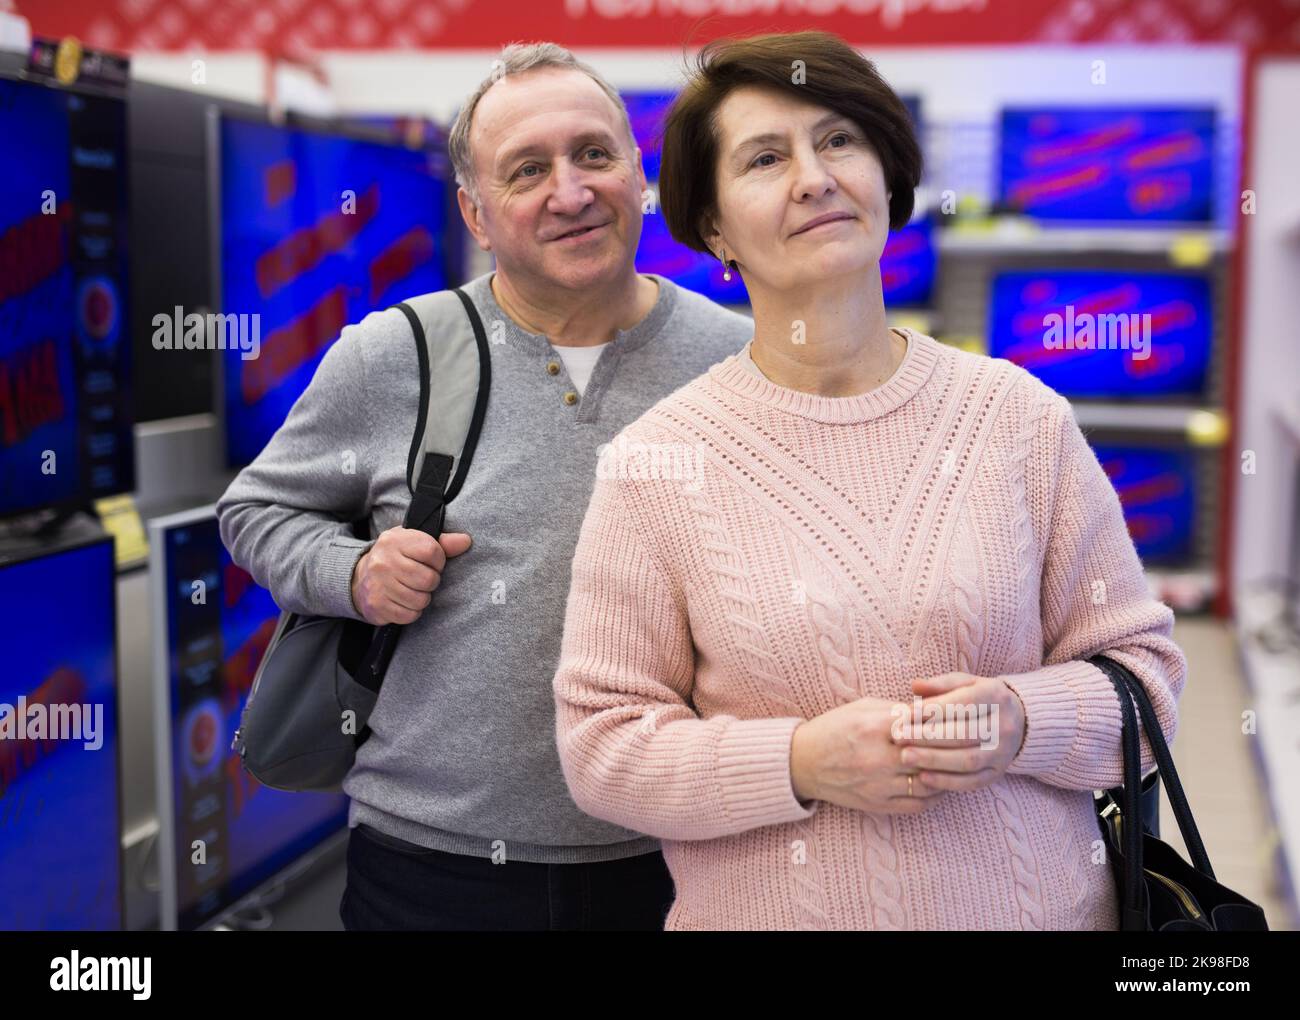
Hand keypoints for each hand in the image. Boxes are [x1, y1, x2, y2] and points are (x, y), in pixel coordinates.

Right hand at [349, 528, 471, 625]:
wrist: (359, 577)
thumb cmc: (395, 557)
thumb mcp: (414, 542)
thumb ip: (442, 542)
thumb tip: (465, 541)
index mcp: (395, 540)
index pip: (433, 551)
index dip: (439, 561)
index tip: (432, 563)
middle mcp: (384, 561)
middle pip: (428, 579)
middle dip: (431, 581)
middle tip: (422, 578)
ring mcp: (378, 584)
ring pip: (421, 599)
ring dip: (422, 597)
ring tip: (412, 589)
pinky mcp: (377, 605)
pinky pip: (409, 615)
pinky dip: (412, 611)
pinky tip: (404, 601)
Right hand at [790, 696, 945, 814]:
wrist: (802, 763)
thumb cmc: (834, 729)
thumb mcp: (861, 708)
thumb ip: (896, 710)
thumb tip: (932, 710)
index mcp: (873, 727)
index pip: (922, 723)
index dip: (944, 720)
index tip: (959, 717)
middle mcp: (877, 757)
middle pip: (931, 754)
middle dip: (952, 747)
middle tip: (970, 742)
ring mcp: (878, 785)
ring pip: (930, 782)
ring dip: (947, 773)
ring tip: (957, 764)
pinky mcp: (878, 805)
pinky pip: (918, 804)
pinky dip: (935, 795)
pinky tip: (939, 784)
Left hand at [890, 672, 1027, 792]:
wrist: (1018, 721)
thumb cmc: (979, 698)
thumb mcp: (964, 683)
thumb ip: (940, 684)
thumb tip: (914, 686)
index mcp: (995, 696)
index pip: (963, 704)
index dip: (933, 710)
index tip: (905, 714)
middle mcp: (1004, 725)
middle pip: (964, 734)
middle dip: (928, 737)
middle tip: (899, 738)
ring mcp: (1002, 753)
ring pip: (968, 760)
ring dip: (934, 760)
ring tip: (906, 756)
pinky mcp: (997, 774)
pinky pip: (972, 782)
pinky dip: (947, 781)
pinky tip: (923, 777)